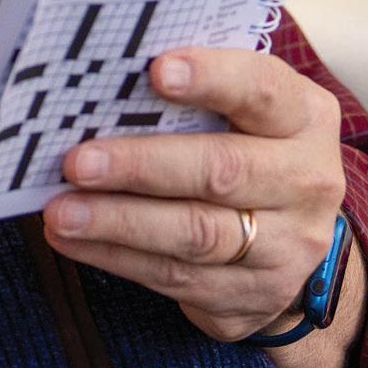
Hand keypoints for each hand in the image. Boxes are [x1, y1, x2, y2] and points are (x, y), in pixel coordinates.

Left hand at [41, 47, 351, 346]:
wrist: (294, 241)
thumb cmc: (251, 150)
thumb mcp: (247, 112)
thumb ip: (201, 95)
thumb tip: (105, 82)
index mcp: (306, 118)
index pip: (262, 90)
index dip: (213, 79)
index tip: (156, 70)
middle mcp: (306, 183)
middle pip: (221, 172)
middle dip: (141, 165)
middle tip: (77, 162)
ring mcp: (285, 248)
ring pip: (195, 234)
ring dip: (118, 222)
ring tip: (61, 211)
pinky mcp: (252, 296)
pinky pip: (176, 278)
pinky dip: (117, 257)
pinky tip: (76, 240)